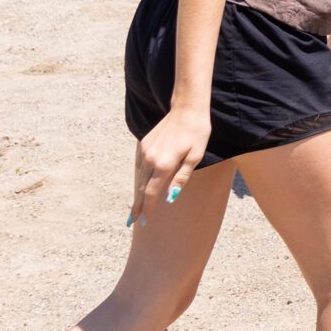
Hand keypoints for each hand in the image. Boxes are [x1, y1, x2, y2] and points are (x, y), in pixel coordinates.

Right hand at [131, 106, 210, 222]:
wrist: (187, 108)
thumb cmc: (197, 132)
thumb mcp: (196, 156)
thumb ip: (182, 178)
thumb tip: (170, 198)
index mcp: (164, 164)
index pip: (151, 193)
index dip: (147, 209)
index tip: (144, 222)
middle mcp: (150, 159)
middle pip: (141, 188)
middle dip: (137, 206)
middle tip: (133, 222)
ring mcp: (145, 151)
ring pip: (138, 178)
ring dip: (136, 194)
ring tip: (135, 209)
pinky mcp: (143, 144)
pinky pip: (139, 166)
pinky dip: (138, 178)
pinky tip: (139, 186)